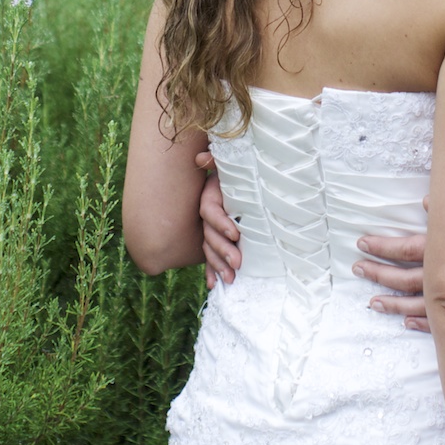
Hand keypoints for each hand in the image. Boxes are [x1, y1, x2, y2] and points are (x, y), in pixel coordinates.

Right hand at [195, 153, 241, 287]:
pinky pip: (211, 258)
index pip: (210, 212)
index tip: (235, 233)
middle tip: (237, 263)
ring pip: (209, 250)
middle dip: (222, 250)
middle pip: (209, 235)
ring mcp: (211, 230)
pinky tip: (215, 285)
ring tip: (230, 280)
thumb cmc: (238, 171)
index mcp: (210, 197)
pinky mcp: (218, 241)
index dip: (221, 223)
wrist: (242, 180)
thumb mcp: (229, 163)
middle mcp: (208, 216)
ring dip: (218, 265)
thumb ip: (216, 159)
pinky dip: (212, 271)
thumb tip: (202, 158)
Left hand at [356, 201, 444, 331]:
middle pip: (409, 279)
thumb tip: (424, 203)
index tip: (363, 243)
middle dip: (381, 275)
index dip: (385, 248)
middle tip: (358, 269)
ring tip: (374, 303)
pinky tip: (408, 322)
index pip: (410, 250)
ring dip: (396, 304)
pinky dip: (425, 322)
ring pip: (423, 303)